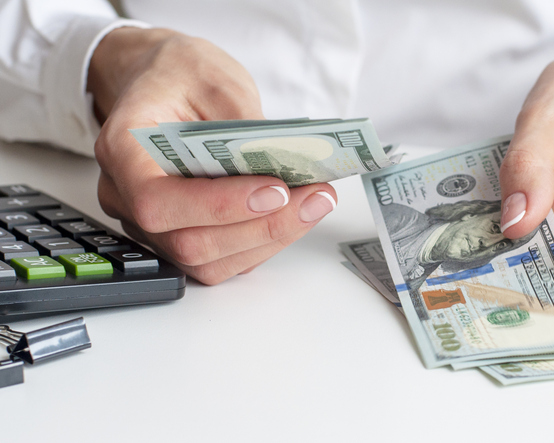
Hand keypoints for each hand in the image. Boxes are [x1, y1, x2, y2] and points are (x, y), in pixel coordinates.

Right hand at [88, 28, 336, 283]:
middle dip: (262, 226)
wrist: (163, 83)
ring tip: (315, 203)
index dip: (218, 206)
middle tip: (315, 197)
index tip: (275, 190)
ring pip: (208, 261)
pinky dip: (264, 241)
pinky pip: (221, 259)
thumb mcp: (213, 77)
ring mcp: (150, 226)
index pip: (157, 201)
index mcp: (122, 150)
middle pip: (188, 242)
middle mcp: (126, 198)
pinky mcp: (180, 236)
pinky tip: (296, 213)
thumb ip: (242, 123)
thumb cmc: (179, 77)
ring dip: (270, 238)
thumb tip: (285, 163)